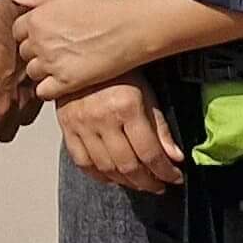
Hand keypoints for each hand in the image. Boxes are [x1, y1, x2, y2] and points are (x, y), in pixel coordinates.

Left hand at [6, 0, 160, 104]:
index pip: (18, 31)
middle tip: (57, 50)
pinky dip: (50, 88)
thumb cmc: (102, 9)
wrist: (129, 29)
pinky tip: (63, 81)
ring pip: (32, 72)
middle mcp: (39, 42)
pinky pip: (43, 91)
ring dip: (43, 70)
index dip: (32, 33)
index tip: (47, 35)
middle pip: (24, 52)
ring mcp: (51, 63)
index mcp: (36, 19)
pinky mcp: (65, 82)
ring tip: (63, 64)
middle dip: (37, 51)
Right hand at [57, 83, 188, 194]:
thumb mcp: (147, 93)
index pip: (150, 152)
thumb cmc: (119, 73)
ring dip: (126, 182)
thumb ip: (160, 127)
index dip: (165, 172)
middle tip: (159, 186)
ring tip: (140, 183)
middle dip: (148, 182)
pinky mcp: (66, 128)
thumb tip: (175, 157)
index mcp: (126, 107)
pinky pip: (82, 162)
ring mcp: (81, 125)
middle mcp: (102, 119)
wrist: (82, 56)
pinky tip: (112, 177)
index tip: (175, 178)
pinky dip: (98, 175)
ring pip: (105, 168)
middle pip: (128, 165)